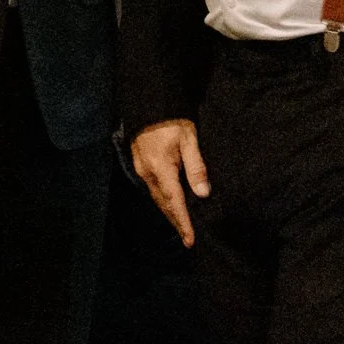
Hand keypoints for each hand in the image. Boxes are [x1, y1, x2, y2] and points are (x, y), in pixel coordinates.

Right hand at [130, 119, 209, 246]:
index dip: (183, 222)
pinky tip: (171, 203)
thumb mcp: (189, 139)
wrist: (148, 102)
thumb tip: (203, 194)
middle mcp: (147, 172)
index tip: (191, 240)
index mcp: (160, 168)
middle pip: (163, 204)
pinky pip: (153, 188)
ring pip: (156, 197)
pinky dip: (163, 200)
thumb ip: (196, 166)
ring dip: (169, 212)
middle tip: (187, 239)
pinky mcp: (140, 162)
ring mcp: (141, 168)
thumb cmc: (172, 119)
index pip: (174, 202)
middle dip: (176, 222)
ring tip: (181, 225)